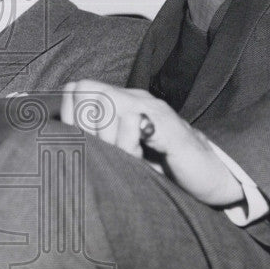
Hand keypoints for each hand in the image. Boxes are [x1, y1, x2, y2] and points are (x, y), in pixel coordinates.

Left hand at [60, 80, 243, 206]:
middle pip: (88, 94)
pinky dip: (130, 144)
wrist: (211, 179)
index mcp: (120, 102)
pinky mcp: (172, 129)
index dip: (71, 117)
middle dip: (88, 128)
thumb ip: (95, 143)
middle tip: (108, 154)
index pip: (76, 89)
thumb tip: (59, 143)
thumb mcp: (121, 156)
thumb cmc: (163, 170)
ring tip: (129, 159)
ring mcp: (154, 110)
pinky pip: (137, 124)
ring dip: (110, 141)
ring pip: (108, 106)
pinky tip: (141, 160)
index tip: (81, 144)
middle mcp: (135, 99)